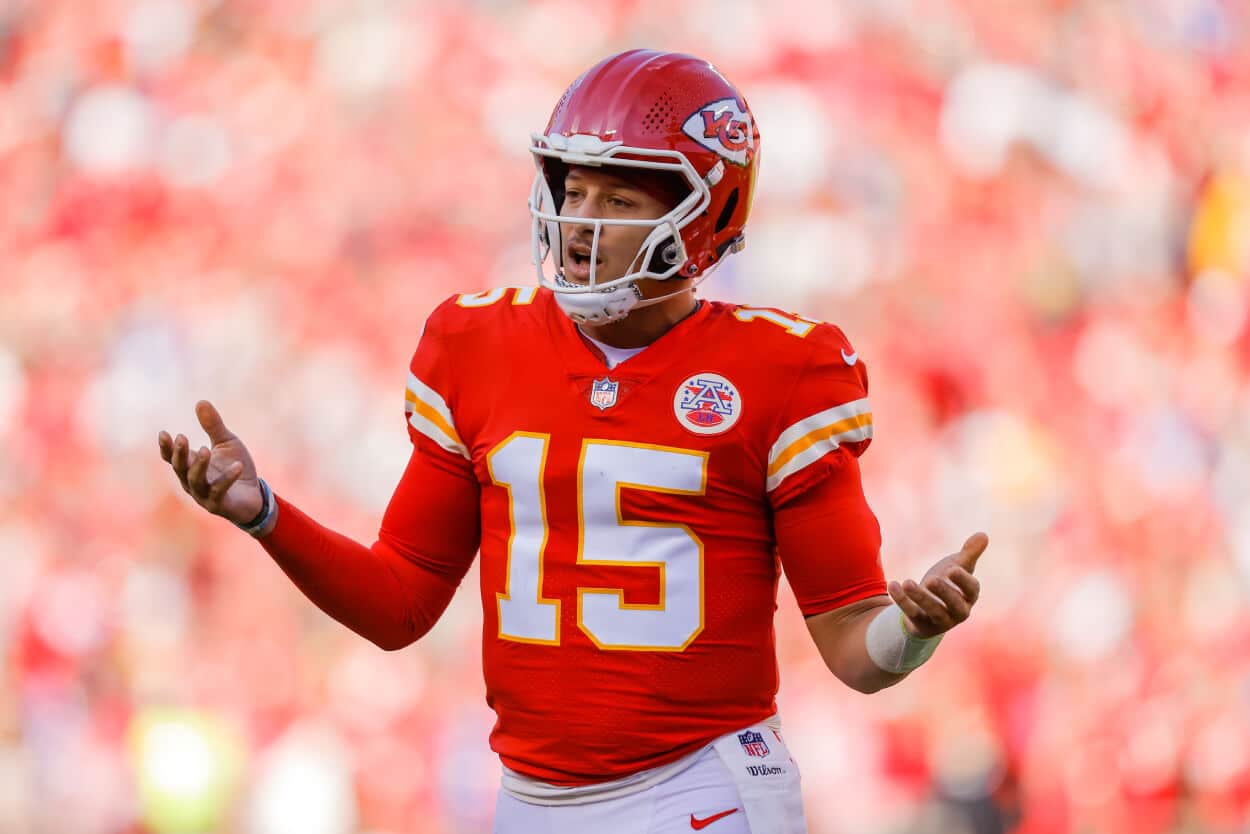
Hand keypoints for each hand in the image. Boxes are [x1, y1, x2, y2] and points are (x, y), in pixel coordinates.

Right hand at [158, 400, 262, 524]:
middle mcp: (192, 482)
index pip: (173, 458)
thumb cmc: (235, 467)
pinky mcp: (219, 504)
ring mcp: (204, 495)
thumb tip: (200, 401)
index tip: (164, 433)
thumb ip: (213, 426)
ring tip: (205, 449)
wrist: (254, 495)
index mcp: (191, 467)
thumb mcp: (226, 442)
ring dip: (199, 465)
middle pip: (181, 468)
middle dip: (180, 453)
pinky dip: (228, 478)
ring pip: (195, 481)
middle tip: (182, 437)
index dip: (167, 447)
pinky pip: (220, 491)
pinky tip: (238, 466)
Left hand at [887, 533, 986, 639]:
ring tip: (907, 582)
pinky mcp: (922, 625)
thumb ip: (969, 553)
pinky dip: (902, 601)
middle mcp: (958, 611)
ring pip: (932, 611)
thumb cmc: (948, 584)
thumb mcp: (957, 567)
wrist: (927, 608)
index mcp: (969, 596)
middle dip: (944, 592)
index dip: (963, 580)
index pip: (971, 589)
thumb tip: (983, 534)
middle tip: (931, 579)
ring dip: (920, 597)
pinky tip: (893, 585)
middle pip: (954, 604)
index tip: (953, 569)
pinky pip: (912, 613)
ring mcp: (940, 620)